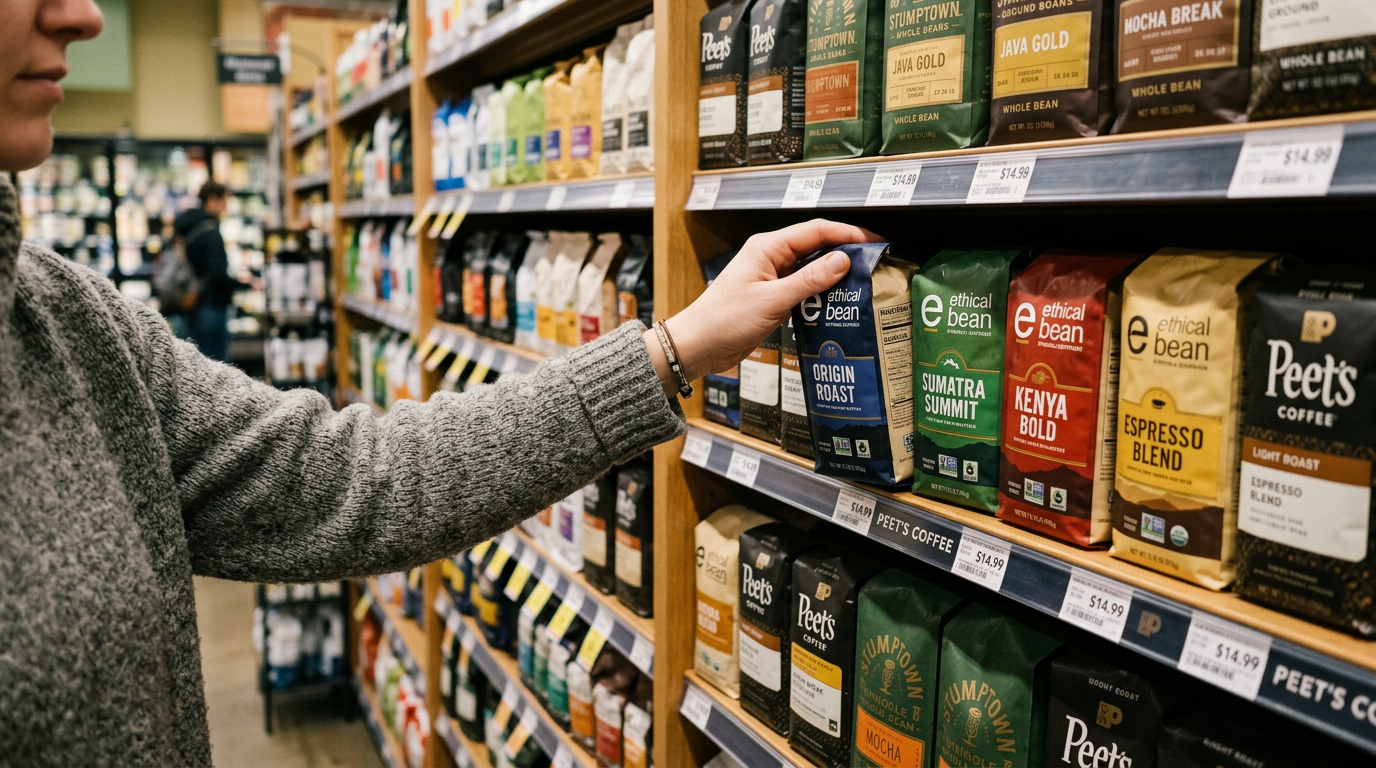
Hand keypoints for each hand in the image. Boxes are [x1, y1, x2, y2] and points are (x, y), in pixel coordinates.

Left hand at [643, 219, 881, 398]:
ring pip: (812, 270)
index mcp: (768, 247)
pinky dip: (822, 295)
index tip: (874, 240)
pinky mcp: (774, 299)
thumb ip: (809, 280)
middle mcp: (771, 258)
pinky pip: (805, 290)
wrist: (698, 346)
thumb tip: (842, 261)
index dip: (847, 233)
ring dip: (834, 276)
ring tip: (863, 283)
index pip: (816, 230)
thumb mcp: (772, 300)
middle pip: (817, 247)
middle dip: (845, 253)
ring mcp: (773, 279)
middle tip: (874, 263)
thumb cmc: (723, 320)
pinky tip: (838, 304)